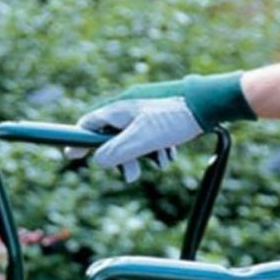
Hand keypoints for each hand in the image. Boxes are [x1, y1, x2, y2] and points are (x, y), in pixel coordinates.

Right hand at [76, 72, 254, 180]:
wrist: (208, 105)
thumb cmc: (174, 118)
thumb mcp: (143, 139)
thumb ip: (118, 151)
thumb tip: (98, 160)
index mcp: (118, 110)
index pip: (88, 125)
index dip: (78, 142)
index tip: (71, 157)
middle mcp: (128, 109)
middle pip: (111, 138)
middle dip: (122, 158)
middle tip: (132, 174)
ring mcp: (143, 113)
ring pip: (133, 140)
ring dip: (143, 155)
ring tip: (160, 161)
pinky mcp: (158, 118)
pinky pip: (149, 138)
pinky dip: (157, 149)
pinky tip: (169, 153)